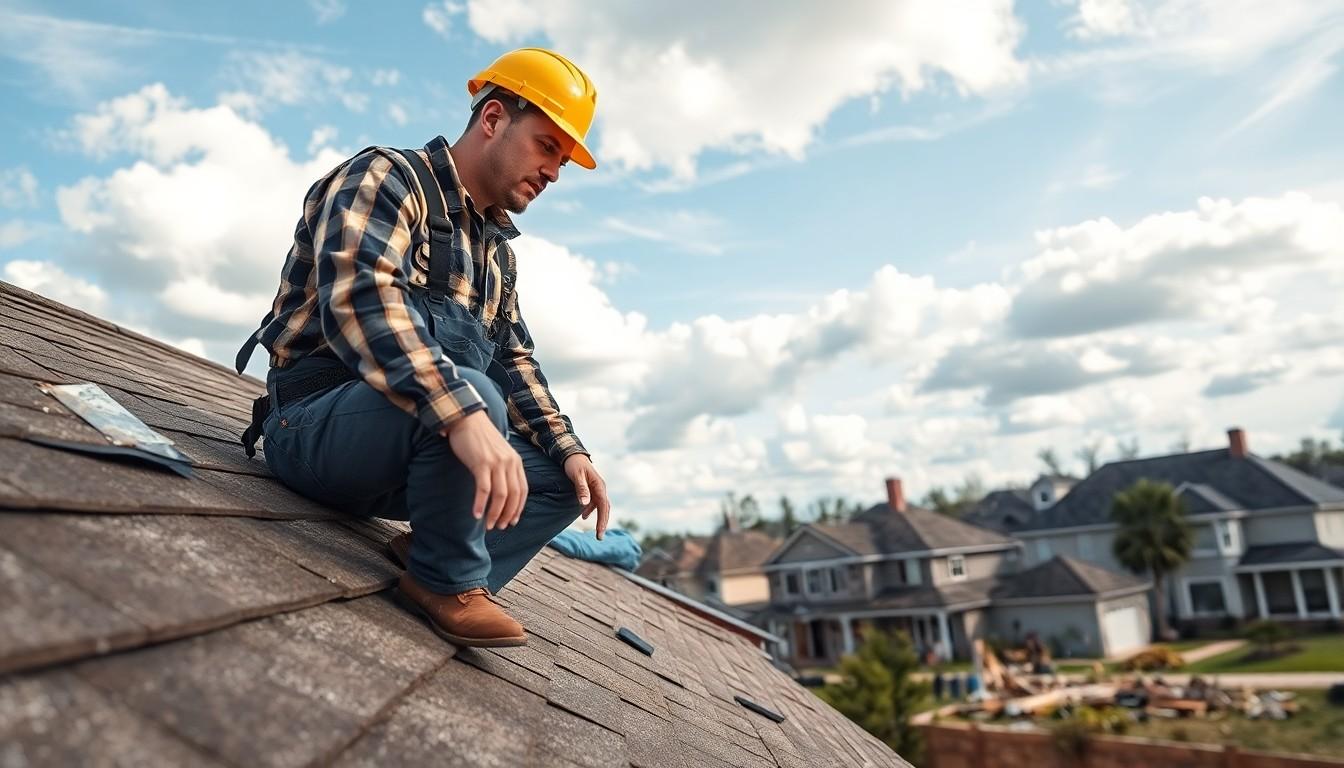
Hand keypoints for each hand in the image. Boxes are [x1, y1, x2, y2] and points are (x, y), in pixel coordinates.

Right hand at [443, 410, 526, 529]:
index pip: (523, 491)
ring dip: (495, 513)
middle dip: (508, 515)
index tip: (512, 521)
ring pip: (501, 496)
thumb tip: (501, 491)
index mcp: (516, 462)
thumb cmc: (480, 438)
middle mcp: (510, 463)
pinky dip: (481, 504)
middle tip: (499, 527)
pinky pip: (484, 489)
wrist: (467, 419)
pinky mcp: (481, 463)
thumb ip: (503, 468)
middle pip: (513, 496)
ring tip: (489, 525)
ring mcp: (496, 463)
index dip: (518, 508)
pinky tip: (476, 515)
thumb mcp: (499, 453)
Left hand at [564, 454, 609, 538]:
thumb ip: (581, 489)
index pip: (603, 506)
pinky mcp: (592, 488)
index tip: (599, 533)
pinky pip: (594, 502)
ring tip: (595, 531)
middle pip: (605, 508)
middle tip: (599, 537)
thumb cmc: (574, 464)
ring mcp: (597, 488)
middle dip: (602, 523)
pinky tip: (584, 516)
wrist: (572, 454)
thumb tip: (584, 504)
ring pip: (601, 506)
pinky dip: (591, 510)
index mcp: (599, 486)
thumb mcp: (576, 476)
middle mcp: (600, 488)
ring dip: (599, 518)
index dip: (602, 521)